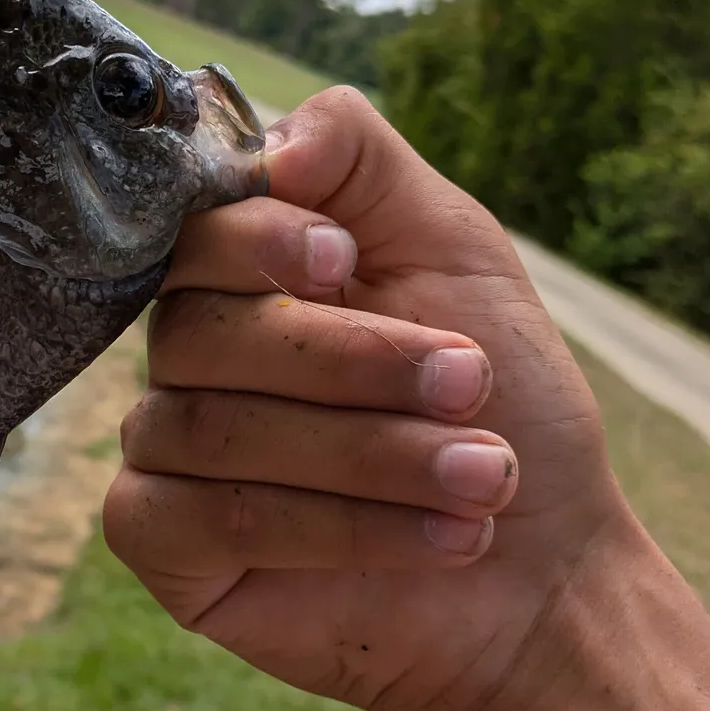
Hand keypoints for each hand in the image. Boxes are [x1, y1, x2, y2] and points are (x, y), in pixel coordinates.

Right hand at [104, 86, 630, 710]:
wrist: (545, 566)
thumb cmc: (503, 403)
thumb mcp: (454, 249)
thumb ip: (362, 162)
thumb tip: (269, 144)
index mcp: (244, 277)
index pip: (193, 233)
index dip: (254, 241)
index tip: (343, 261)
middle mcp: (192, 354)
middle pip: (199, 331)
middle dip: (350, 360)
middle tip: (470, 383)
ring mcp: (167, 447)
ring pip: (212, 428)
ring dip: (369, 454)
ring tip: (486, 477)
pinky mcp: (164, 542)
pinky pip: (196, 519)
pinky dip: (327, 530)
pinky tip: (436, 541)